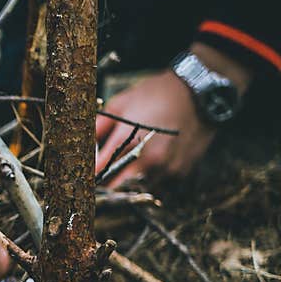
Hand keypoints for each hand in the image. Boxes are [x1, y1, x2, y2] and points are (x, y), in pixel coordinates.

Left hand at [95, 43, 252, 188]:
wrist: (198, 92)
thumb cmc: (156, 95)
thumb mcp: (120, 104)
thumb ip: (98, 127)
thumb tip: (82, 146)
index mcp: (128, 139)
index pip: (99, 170)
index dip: (89, 177)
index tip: (82, 180)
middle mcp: (148, 158)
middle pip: (117, 187)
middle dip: (106, 184)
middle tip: (100, 179)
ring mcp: (166, 168)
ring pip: (137, 189)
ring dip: (128, 183)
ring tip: (125, 168)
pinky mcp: (180, 172)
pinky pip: (157, 183)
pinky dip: (148, 178)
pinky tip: (148, 162)